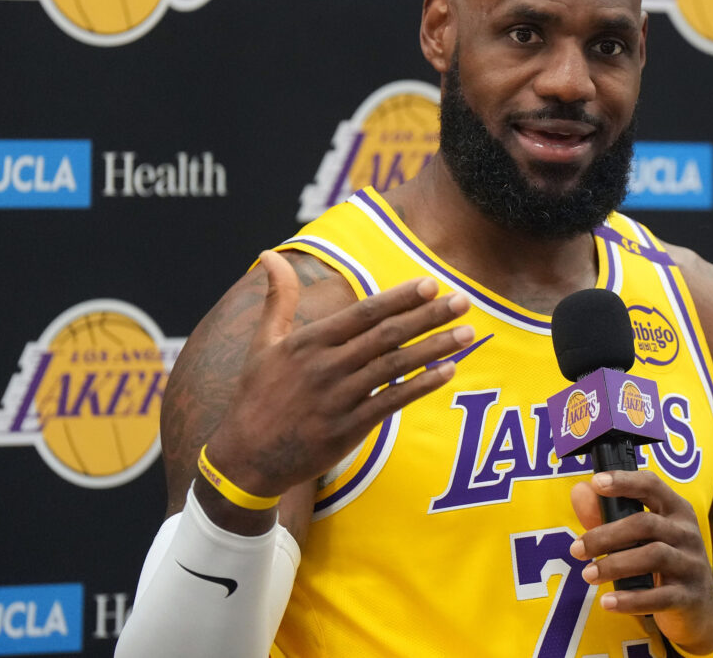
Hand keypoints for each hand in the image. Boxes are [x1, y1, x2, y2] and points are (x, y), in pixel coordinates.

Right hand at [205, 250, 471, 500]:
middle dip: (429, 316)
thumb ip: (277, 298)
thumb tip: (269, 253)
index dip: (399, 298)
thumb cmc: (257, 395)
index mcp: (309, 341)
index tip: (431, 284)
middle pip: (387, 335)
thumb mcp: (262, 344)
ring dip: (435, 348)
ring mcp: (339, 398)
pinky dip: (421, 386)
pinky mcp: (348, 428)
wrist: (245, 459)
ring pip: (395, 367)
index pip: (363, 312)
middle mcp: (326, 366)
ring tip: (467, 333)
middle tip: (464, 300)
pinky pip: (392, 402)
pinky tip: (448, 371)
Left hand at [570, 470, 712, 653]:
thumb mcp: (641, 537)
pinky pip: (659, 596)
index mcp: (676, 510)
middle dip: (606, 535)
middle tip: (576, 549)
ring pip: (653, 556)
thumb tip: (579, 491)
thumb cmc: (662, 563)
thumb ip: (608, 515)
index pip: (651, 485)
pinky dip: (630, 599)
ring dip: (615, 565)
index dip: (624, 481)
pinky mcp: (689, 596)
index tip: (596, 482)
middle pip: (645, 524)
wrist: (698, 608)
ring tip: (588, 574)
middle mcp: (687, 532)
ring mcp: (691, 564)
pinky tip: (607, 602)